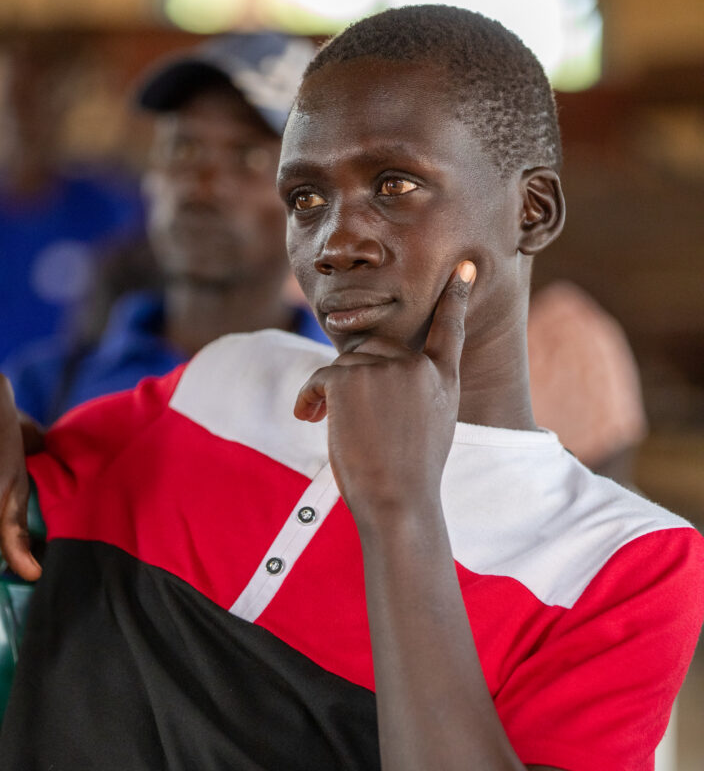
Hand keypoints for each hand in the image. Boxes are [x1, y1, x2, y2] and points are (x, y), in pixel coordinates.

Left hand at [294, 262, 474, 521]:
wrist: (399, 500)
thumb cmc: (410, 476)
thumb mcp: (431, 427)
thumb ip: (416, 391)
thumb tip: (376, 368)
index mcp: (443, 380)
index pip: (449, 331)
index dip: (454, 299)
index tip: (462, 269)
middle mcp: (418, 367)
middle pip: (375, 351)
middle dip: (354, 380)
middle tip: (343, 417)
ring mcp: (386, 369)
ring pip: (346, 364)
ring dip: (329, 392)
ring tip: (325, 424)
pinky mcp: (351, 378)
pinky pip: (320, 377)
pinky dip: (308, 398)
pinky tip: (309, 419)